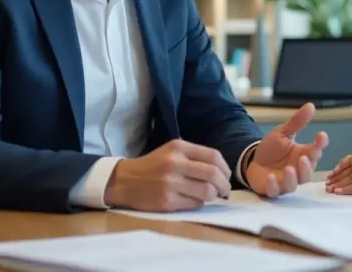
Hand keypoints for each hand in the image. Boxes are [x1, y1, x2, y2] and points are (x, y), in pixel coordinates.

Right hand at [104, 139, 231, 211]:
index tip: (226, 177)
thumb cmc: (153, 166)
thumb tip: (222, 173)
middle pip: (213, 175)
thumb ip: (195, 157)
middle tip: (224, 191)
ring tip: (209, 196)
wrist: (125, 181)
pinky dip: (198, 203)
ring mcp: (170, 183)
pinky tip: (192, 200)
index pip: (214, 156)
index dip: (225, 169)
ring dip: (213, 196)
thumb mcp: (172, 151)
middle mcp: (175, 163)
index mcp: (179, 147)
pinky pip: (194, 204)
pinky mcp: (166, 201)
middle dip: (224, 185)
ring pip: (207, 192)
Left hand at [245, 102, 328, 197]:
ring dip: (292, 178)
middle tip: (304, 157)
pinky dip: (273, 185)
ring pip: (294, 184)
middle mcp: (297, 171)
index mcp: (302, 156)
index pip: (315, 151)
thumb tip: (311, 105)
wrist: (253, 161)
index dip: (320, 144)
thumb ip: (297, 122)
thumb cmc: (272, 149)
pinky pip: (275, 191)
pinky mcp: (272, 189)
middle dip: (307, 166)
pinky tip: (270, 177)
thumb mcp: (283, 133)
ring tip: (289, 169)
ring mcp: (285, 182)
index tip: (321, 135)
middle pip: (307, 173)